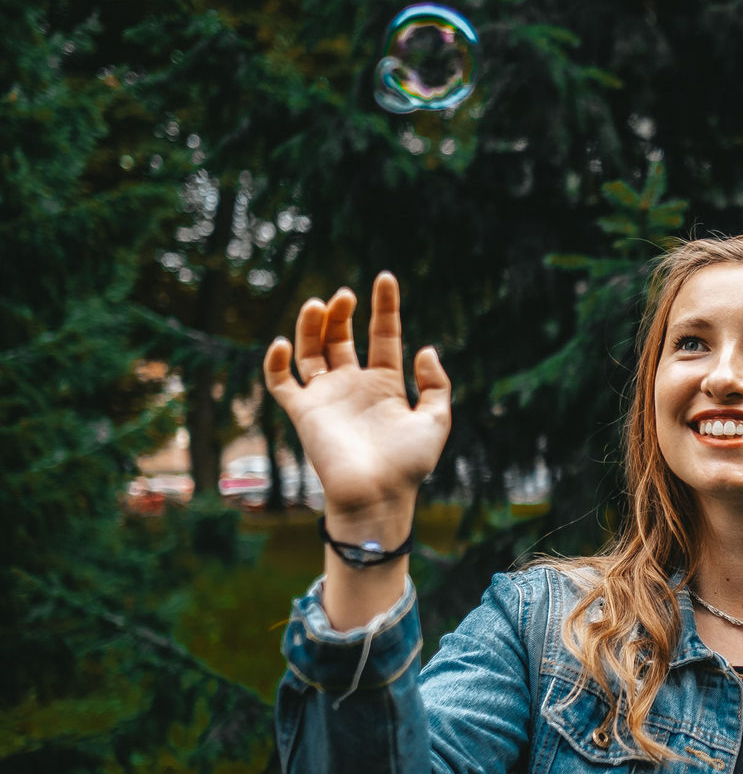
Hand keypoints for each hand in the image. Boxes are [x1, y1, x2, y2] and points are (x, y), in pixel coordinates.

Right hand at [263, 272, 450, 529]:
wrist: (378, 495)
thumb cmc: (409, 464)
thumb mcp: (436, 420)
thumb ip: (436, 383)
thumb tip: (425, 348)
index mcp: (387, 385)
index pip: (384, 335)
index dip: (385, 306)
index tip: (386, 278)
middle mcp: (355, 385)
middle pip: (341, 337)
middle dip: (342, 312)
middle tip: (345, 295)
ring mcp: (327, 397)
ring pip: (311, 350)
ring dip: (311, 326)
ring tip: (318, 304)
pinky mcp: (303, 412)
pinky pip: (281, 381)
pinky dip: (276, 360)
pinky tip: (283, 342)